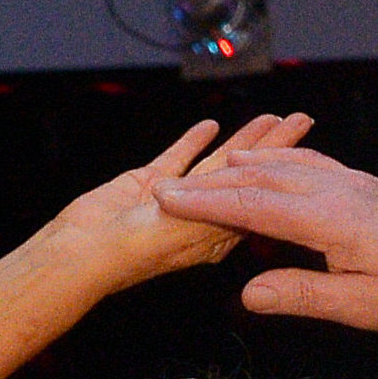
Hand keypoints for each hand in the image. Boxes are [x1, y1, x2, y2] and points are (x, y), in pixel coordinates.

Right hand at [44, 108, 314, 293]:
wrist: (74, 258)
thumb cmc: (122, 260)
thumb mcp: (181, 245)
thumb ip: (213, 230)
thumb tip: (243, 218)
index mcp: (218, 233)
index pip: (257, 195)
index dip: (281, 166)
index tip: (302, 141)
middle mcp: (203, 217)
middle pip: (249, 177)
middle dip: (277, 149)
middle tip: (303, 120)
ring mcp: (177, 201)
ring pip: (219, 164)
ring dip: (244, 142)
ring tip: (270, 118)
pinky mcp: (146, 186)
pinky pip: (178, 160)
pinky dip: (194, 143)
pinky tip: (209, 126)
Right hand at [159, 141, 377, 336]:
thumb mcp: (360, 307)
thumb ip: (302, 296)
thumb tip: (249, 293)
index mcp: (331, 220)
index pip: (253, 206)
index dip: (206, 203)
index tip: (167, 201)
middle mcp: (338, 191)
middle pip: (262, 179)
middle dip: (211, 183)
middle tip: (169, 188)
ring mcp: (351, 183)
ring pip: (284, 166)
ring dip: (242, 168)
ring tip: (207, 172)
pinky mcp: (362, 186)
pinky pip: (309, 164)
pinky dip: (276, 162)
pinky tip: (267, 165)